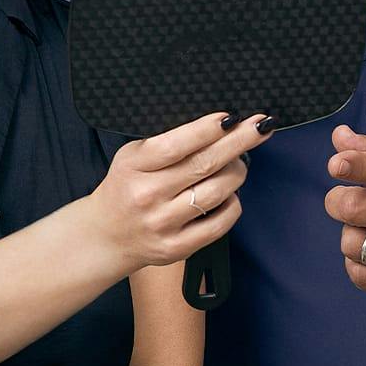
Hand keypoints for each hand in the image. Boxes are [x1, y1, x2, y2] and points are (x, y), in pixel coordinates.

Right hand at [86, 112, 270, 272]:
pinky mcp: (177, 247)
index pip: (175, 145)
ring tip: (238, 162)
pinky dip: (233, 203)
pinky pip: (221, 222)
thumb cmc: (126, 188)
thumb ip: (165, 143)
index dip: (207, 129)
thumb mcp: (132, 157)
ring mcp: (163, 224)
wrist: (107, 235)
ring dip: (237, 172)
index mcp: (133, 166)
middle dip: (239, 142)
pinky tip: (228, 194)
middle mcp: (147, 196)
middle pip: (204, 164)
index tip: (230, 117)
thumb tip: (216, 127)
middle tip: (259, 127)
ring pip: (218, 191)